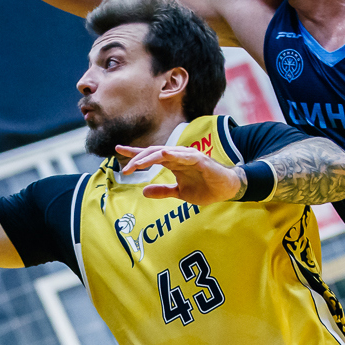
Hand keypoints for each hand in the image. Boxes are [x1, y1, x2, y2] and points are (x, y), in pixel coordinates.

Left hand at [116, 144, 242, 204]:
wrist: (226, 190)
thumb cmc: (205, 188)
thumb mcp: (179, 193)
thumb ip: (163, 191)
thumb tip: (144, 191)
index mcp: (172, 163)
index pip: (150, 156)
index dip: (134, 153)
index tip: (117, 150)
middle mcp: (178, 156)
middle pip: (153, 152)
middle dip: (137, 158)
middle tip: (124, 168)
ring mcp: (188, 156)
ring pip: (164, 152)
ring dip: (149, 157)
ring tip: (136, 164)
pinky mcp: (199, 160)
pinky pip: (184, 156)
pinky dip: (173, 154)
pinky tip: (162, 155)